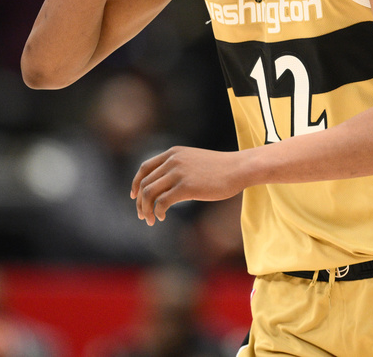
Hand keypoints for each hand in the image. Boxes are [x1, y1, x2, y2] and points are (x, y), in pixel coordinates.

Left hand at [130, 146, 245, 225]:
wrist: (239, 168)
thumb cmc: (221, 169)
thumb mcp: (195, 162)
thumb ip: (179, 168)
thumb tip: (167, 187)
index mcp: (173, 153)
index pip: (144, 167)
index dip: (136, 182)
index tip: (134, 195)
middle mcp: (172, 161)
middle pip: (144, 183)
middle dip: (139, 201)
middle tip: (142, 215)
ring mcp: (178, 173)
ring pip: (149, 193)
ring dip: (146, 209)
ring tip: (150, 219)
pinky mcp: (185, 187)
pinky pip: (161, 202)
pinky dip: (157, 212)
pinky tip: (161, 217)